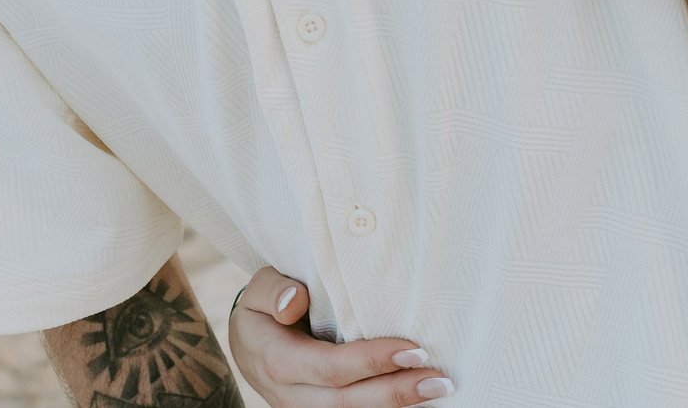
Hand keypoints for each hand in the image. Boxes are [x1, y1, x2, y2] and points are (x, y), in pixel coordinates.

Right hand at [229, 267, 453, 403]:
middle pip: (348, 401)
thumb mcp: (258, 291)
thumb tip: (295, 302)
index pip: (331, 367)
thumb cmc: (263, 309)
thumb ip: (273, 292)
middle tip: (439, 380)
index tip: (413, 349)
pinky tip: (417, 396)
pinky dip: (385, 407)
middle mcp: (293, 394)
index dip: (372, 362)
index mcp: (279, 361)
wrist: (247, 344)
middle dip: (396, 392)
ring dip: (397, 404)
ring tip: (437, 388)